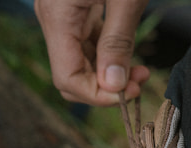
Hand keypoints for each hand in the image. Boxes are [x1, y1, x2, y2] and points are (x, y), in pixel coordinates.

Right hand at [34, 0, 150, 105]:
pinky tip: (127, 54)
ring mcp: (60, 14)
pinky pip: (85, 43)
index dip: (98, 95)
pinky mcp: (72, 9)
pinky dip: (106, 55)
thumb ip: (117, 42)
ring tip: (139, 71)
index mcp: (57, 16)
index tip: (129, 93)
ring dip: (108, 72)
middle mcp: (51, 18)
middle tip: (138, 83)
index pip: (68, 78)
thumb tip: (114, 85)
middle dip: (105, 86)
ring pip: (79, 61)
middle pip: (71, 74)